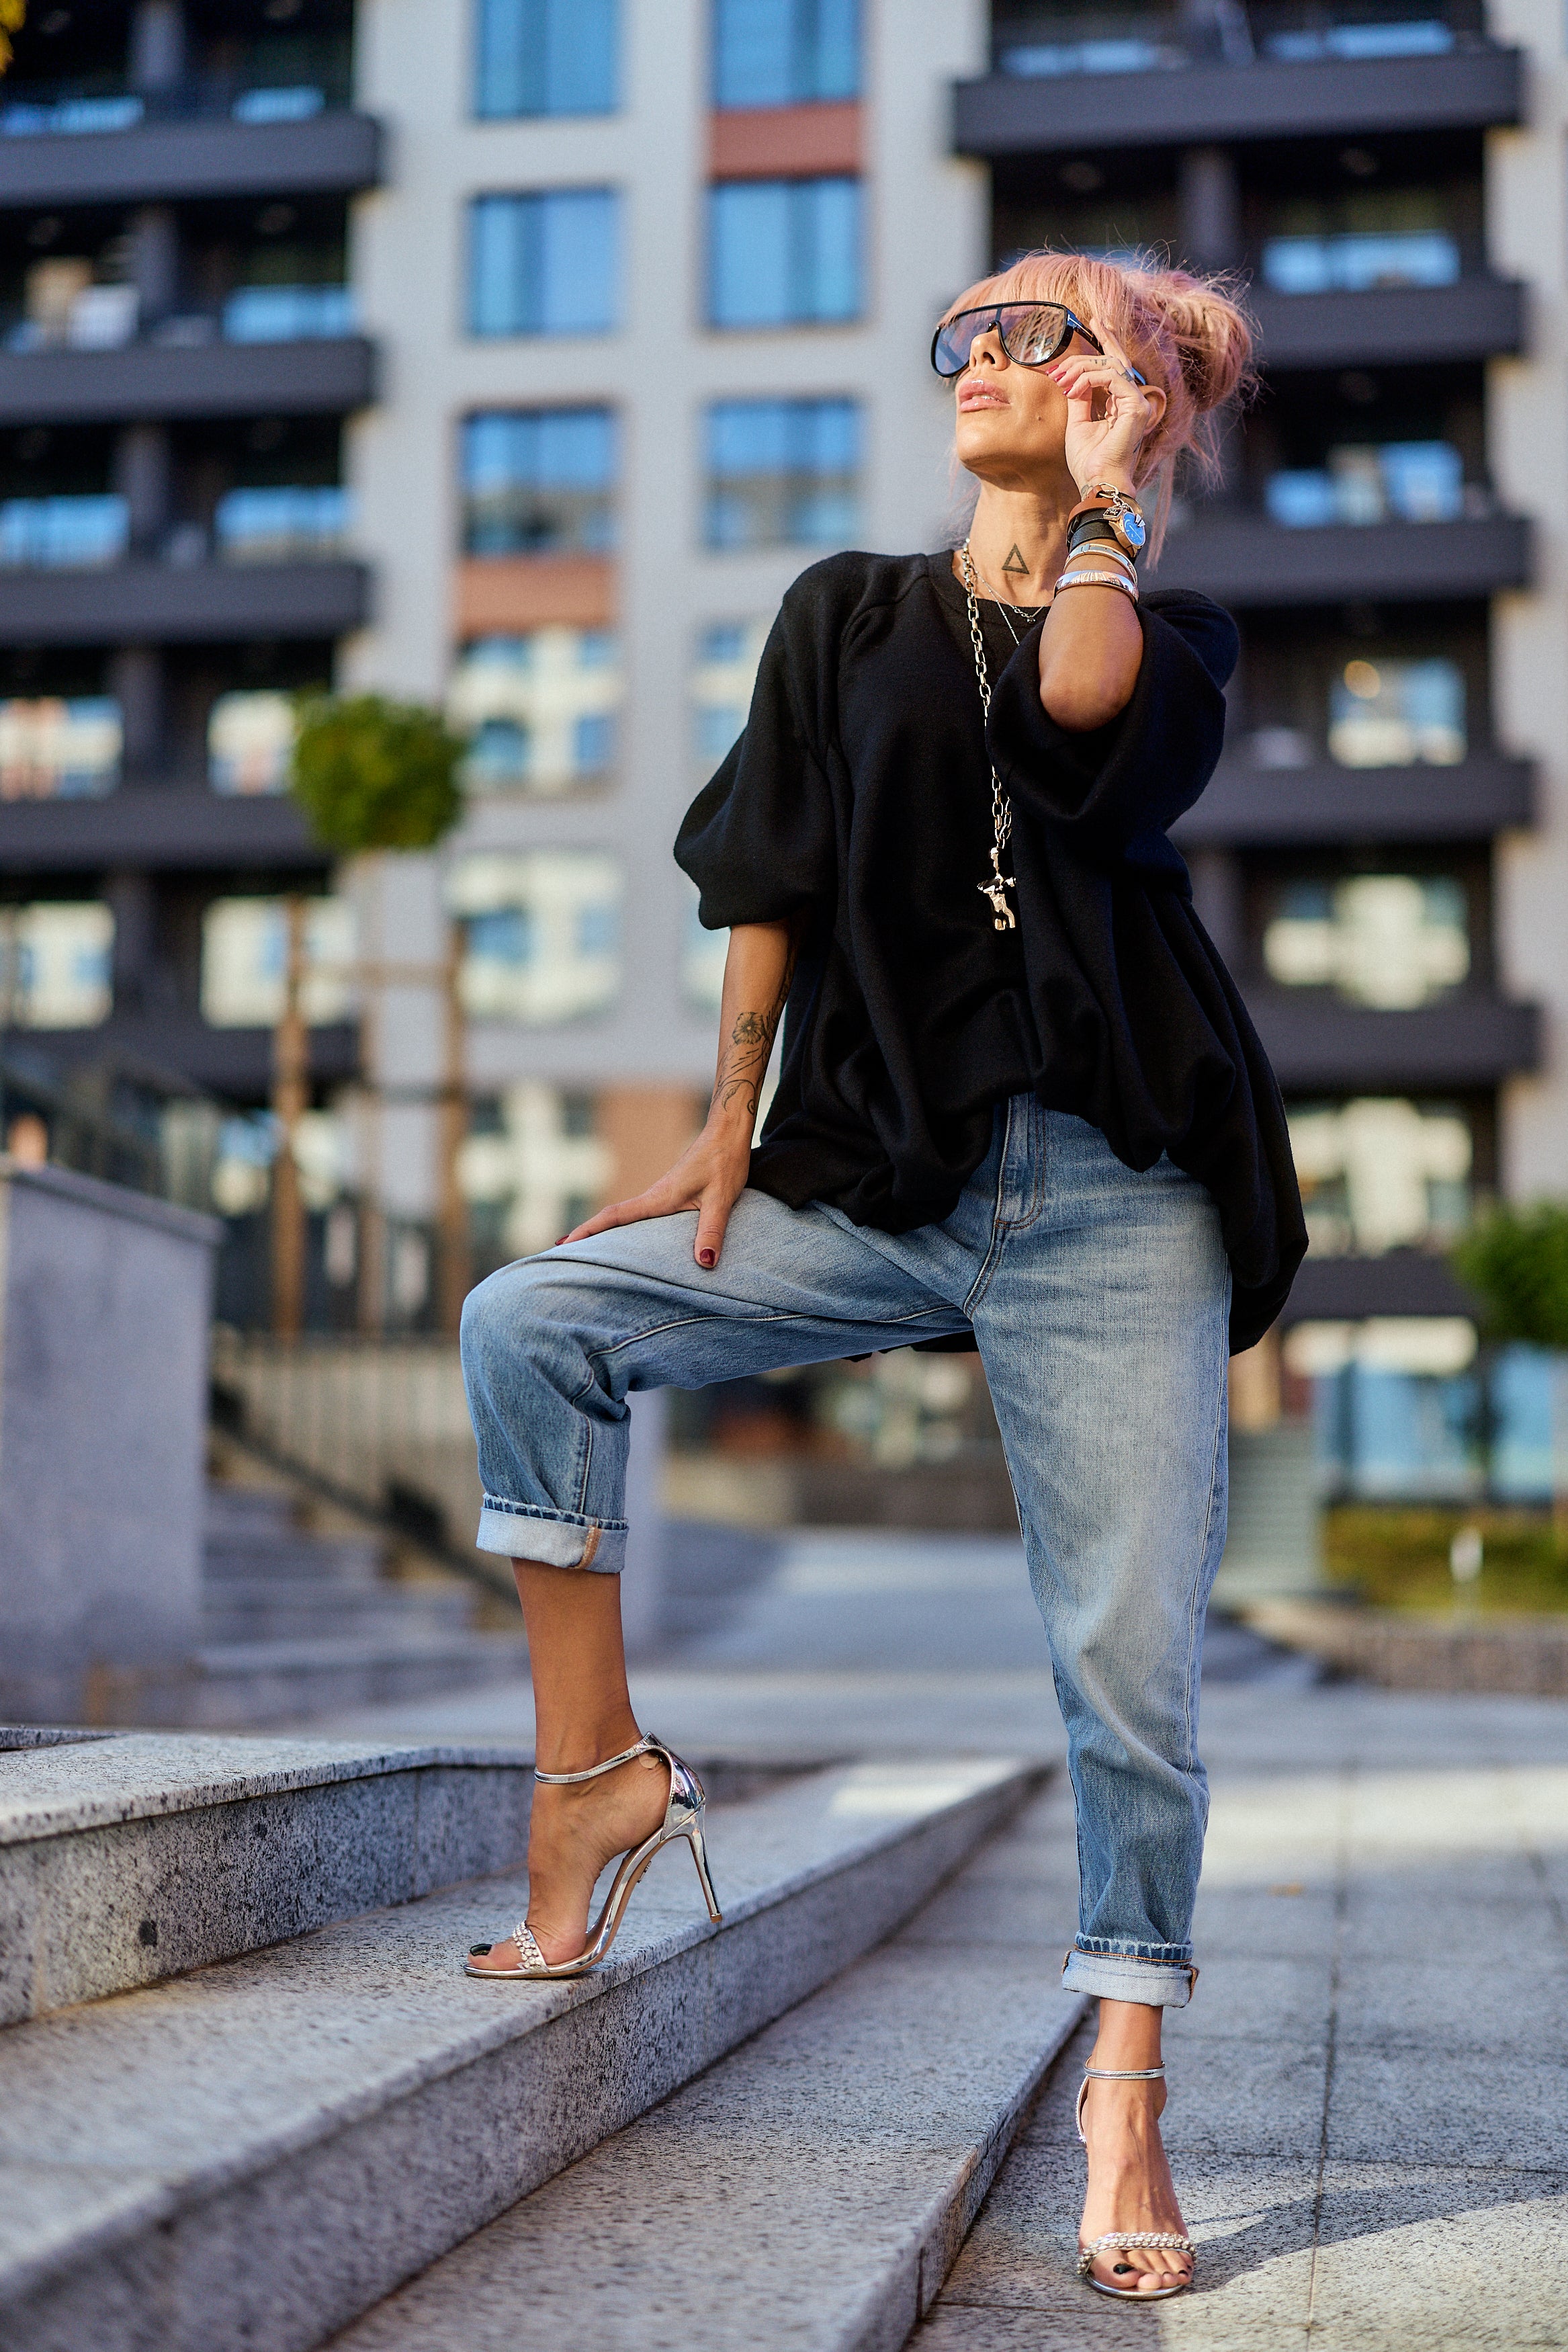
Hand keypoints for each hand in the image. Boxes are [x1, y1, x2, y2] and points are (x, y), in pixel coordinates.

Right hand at [562, 1118, 752, 1268]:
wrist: (728, 1130)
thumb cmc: (725, 1161)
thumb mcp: (721, 1199)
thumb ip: (712, 1230)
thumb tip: (705, 1262)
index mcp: (659, 1197)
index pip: (615, 1216)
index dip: (589, 1230)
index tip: (563, 1243)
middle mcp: (654, 1196)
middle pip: (612, 1219)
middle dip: (586, 1235)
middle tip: (560, 1254)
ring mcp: (662, 1195)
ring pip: (626, 1217)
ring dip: (605, 1232)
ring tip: (587, 1253)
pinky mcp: (672, 1195)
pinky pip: (642, 1216)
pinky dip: (626, 1228)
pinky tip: (630, 1239)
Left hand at [1048, 315, 1164, 495]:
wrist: (1096, 482)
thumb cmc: (1087, 460)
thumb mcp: (1077, 422)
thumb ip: (1080, 396)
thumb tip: (1072, 377)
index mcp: (1121, 403)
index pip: (1114, 366)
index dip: (1106, 341)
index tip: (1094, 322)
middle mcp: (1133, 400)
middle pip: (1116, 359)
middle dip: (1100, 339)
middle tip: (1083, 326)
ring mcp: (1137, 402)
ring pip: (1111, 365)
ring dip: (1081, 368)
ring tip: (1060, 379)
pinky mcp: (1136, 406)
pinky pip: (1112, 376)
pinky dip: (1089, 379)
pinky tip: (1073, 389)